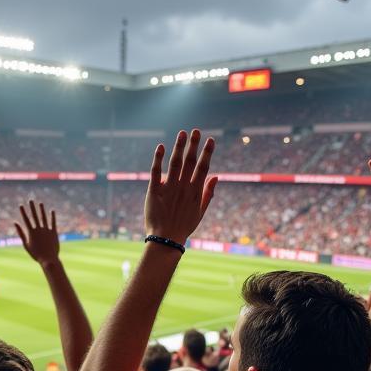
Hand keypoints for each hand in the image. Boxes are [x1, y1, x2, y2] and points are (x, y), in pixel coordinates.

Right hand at [15, 201, 59, 266]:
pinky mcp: (54, 232)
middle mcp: (39, 229)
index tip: (21, 205)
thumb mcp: (26, 244)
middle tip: (30, 200)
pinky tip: (52, 210)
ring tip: (40, 203)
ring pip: (44, 218)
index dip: (23, 212)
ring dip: (42, 210)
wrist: (48, 259)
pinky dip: (52, 216)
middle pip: (35, 216)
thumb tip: (15, 223)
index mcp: (31, 232)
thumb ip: (21, 233)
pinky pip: (53, 222)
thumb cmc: (36, 254)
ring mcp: (47, 230)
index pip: (26, 219)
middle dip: (32, 208)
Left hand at [144, 129, 216, 244]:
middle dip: (193, 145)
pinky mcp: (154, 191)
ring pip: (174, 164)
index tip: (211, 140)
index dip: (207, 153)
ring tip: (182, 133)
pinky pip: (156, 172)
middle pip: (190, 162)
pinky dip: (158, 159)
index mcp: (195, 192)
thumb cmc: (184, 226)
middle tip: (196, 131)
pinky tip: (160, 147)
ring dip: (179, 147)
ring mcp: (168, 189)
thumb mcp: (200, 212)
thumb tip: (216, 176)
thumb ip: (208, 193)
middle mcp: (183, 188)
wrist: (165, 239)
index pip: (203, 168)